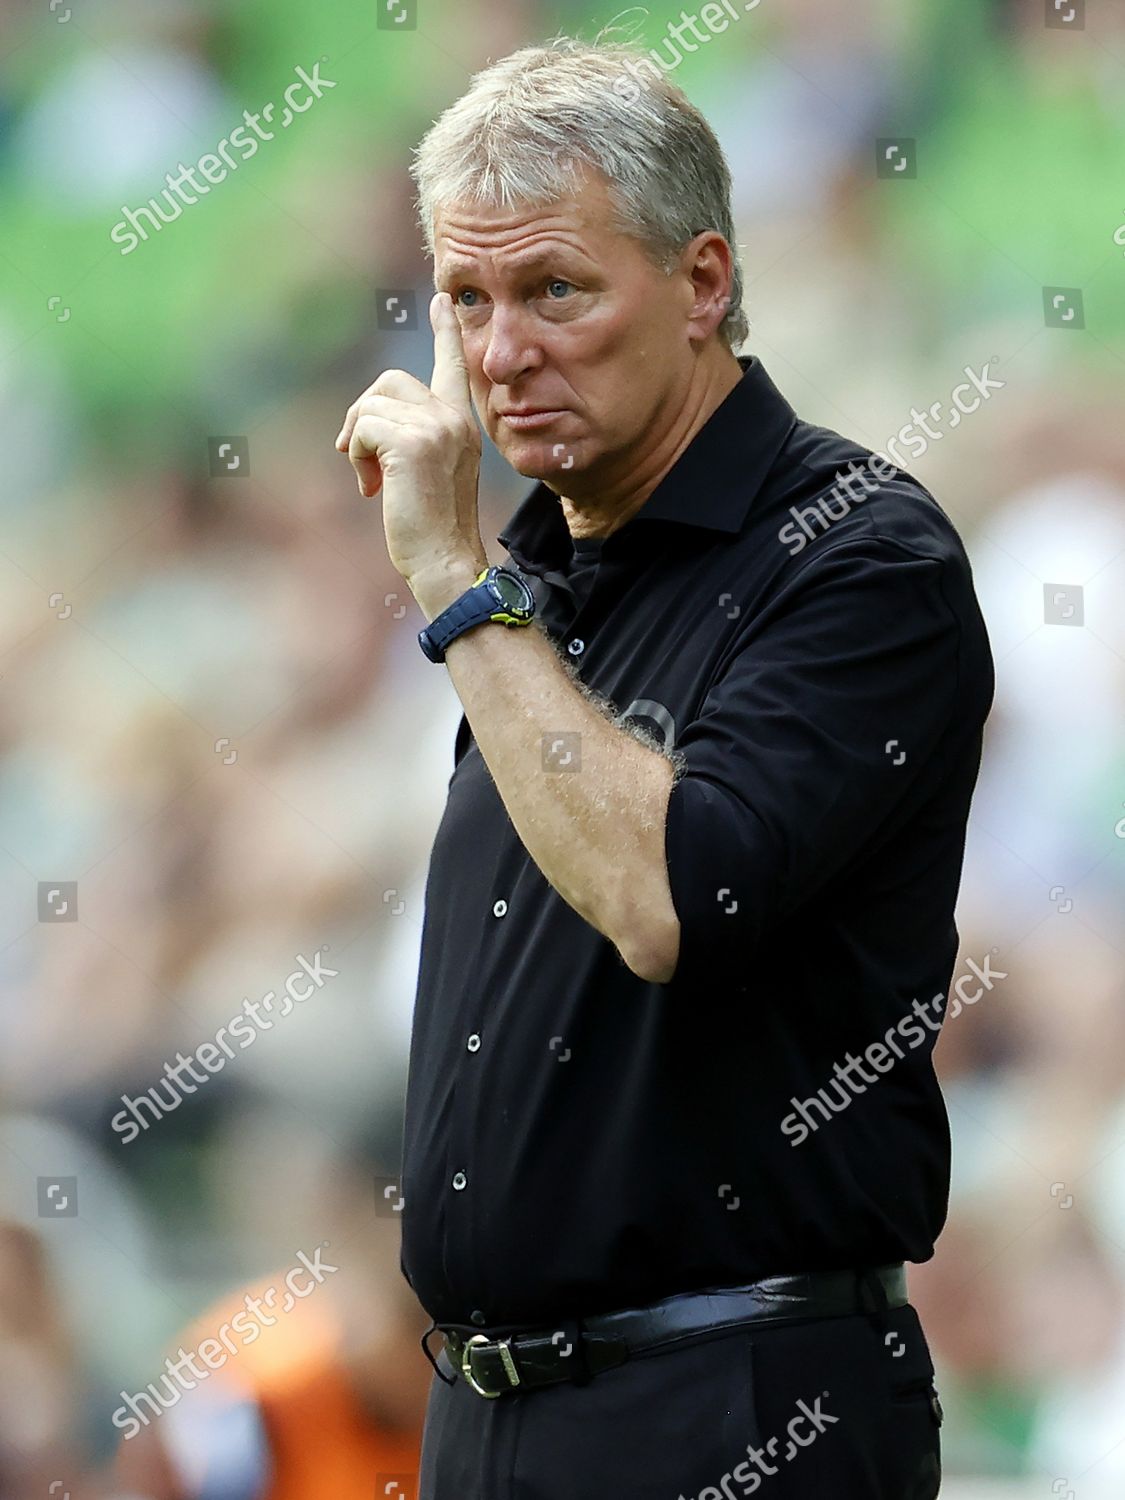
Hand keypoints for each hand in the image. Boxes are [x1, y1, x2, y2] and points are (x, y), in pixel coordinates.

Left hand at [334, 292, 485, 586]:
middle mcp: (453, 418)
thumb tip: (368, 423)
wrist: (445, 560)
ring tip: (374, 480)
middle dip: (363, 416)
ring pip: (371, 406)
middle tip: (361, 459)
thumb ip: (415, 438)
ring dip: (359, 443)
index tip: (442, 300)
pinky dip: (357, 457)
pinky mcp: (412, 443)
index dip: (445, 332)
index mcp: (461, 423)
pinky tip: (373, 487)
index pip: (453, 366)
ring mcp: (436, 427)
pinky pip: (363, 428)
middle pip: (390, 382)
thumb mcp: (430, 473)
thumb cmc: (433, 528)